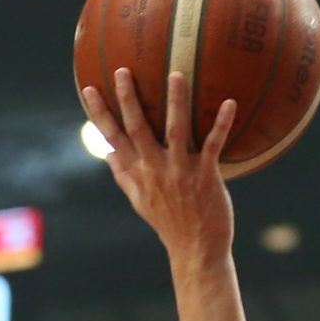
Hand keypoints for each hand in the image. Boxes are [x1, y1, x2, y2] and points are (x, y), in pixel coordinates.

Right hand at [81, 66, 237, 270]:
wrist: (196, 250)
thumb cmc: (169, 223)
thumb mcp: (139, 201)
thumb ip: (123, 174)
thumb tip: (106, 151)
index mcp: (138, 174)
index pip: (112, 139)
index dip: (99, 114)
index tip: (88, 87)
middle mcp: (155, 170)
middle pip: (138, 128)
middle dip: (128, 99)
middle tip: (123, 70)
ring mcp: (180, 172)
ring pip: (175, 130)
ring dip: (176, 101)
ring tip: (176, 74)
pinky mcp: (205, 176)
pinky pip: (214, 145)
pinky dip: (222, 123)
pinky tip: (230, 102)